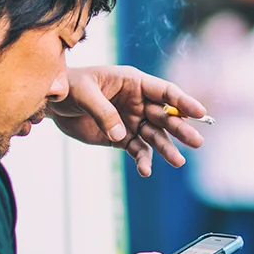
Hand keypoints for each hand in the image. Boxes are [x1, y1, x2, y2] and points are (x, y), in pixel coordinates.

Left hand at [46, 64, 207, 176]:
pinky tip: (145, 171)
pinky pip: (137, 150)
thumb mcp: (84, 93)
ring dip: (166, 149)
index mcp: (133, 83)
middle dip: (181, 129)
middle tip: (196, 142)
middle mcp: (137, 102)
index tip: (199, 112)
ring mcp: (131, 121)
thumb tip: (120, 135)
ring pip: (154, 136)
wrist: (54, 102)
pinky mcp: (121, 138)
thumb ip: (103, 112)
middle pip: (165, 116)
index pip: (164, 91)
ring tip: (177, 162)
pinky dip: (142, 161)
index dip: (183, 101)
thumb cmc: (70, 86)